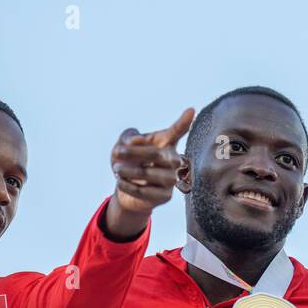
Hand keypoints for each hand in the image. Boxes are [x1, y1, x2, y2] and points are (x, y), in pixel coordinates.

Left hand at [104, 107, 194, 238]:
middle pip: (156, 154)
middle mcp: (173, 161)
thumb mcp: (123, 144)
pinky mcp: (165, 196)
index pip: (176, 132)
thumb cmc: (128, 161)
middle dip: (134, 153)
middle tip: (117, 152)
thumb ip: (128, 137)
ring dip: (129, 171)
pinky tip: (120, 181)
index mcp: (165, 143)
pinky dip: (128, 185)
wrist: (125, 189)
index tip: (191, 110)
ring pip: (150, 174)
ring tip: (117, 169)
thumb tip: (136, 141)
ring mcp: (171, 180)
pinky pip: (145, 191)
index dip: (183, 122)